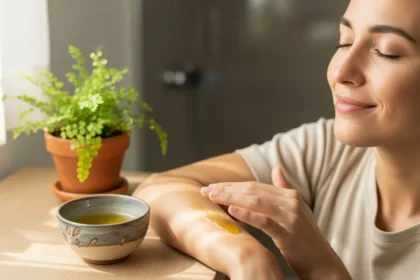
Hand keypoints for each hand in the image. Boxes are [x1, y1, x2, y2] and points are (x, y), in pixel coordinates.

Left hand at [201, 167, 350, 279]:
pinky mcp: (288, 232)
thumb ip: (283, 189)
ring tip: (212, 197)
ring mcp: (290, 215)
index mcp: (290, 194)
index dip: (232, 185)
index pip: (255, 185)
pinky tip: (232, 210)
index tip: (213, 187)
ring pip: (255, 201)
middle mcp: (290, 201)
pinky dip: (247, 213)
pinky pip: (264, 220)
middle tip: (206, 191)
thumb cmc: (303, 238)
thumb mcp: (294, 210)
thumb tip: (276, 168)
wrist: (322, 263)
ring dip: (231, 197)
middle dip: (226, 189)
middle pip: (252, 190)